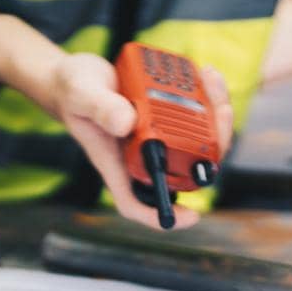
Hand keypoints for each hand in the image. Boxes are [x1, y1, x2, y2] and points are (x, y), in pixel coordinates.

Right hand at [43, 53, 233, 230]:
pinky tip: (205, 74)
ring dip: (213, 112)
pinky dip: (205, 96)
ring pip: (194, 140)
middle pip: (183, 168)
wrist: (75, 75)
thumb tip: (127, 123)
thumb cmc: (71, 90)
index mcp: (115, 159)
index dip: (163, 215)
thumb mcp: (81, 93)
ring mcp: (152, 135)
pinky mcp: (161, 116)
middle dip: (212, 143)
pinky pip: (192, 115)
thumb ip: (100, 107)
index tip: (191, 216)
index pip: (136, 200)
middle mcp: (138, 153)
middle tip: (220, 111)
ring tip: (212, 81)